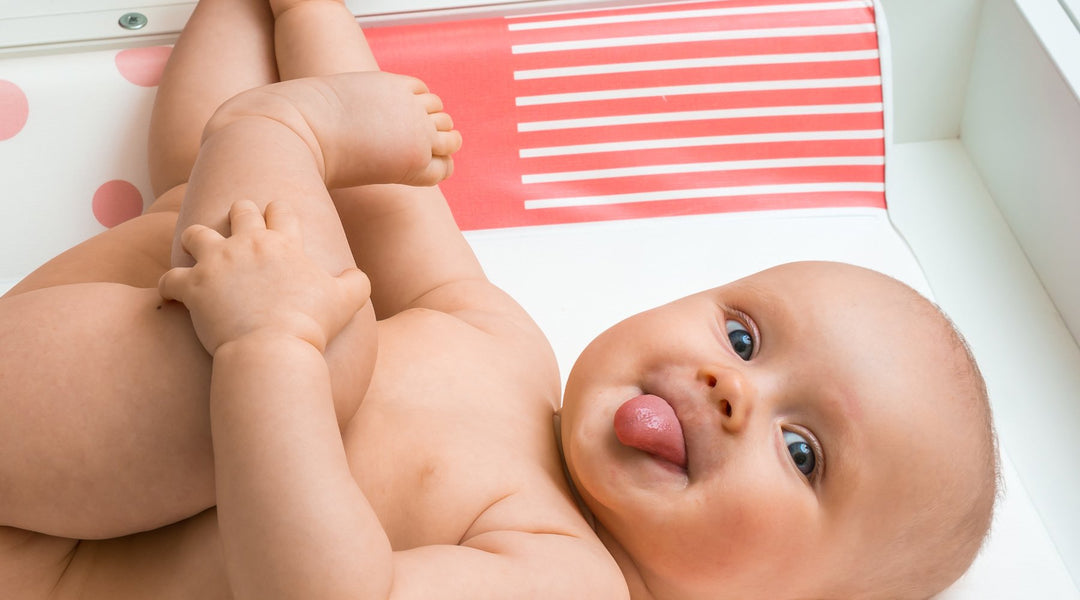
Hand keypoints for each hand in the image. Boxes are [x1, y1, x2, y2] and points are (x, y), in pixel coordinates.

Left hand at [159, 200, 369, 354]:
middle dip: (238, 217)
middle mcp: (248, 243)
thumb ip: (356, 282)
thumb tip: (358, 276)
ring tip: (198, 254)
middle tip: (238, 234)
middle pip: (240, 210)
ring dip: (196, 242)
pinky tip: (174, 294)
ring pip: (197, 234)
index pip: (280, 210)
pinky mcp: (193, 286)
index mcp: (284, 243)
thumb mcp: (347, 301)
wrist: (274, 348)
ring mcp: (217, 262)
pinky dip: (170, 286)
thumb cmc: (312, 325)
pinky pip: (170, 278)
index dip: (277, 213)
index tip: (275, 223)